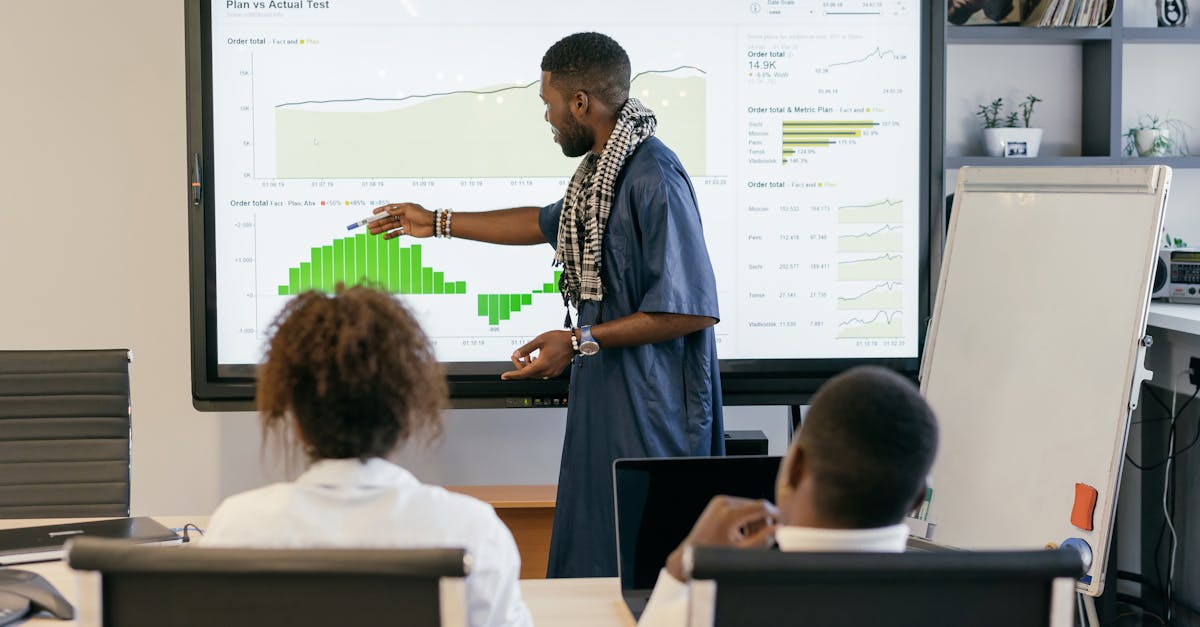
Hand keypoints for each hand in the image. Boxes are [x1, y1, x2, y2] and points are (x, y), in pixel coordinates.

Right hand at [368, 202, 434, 238]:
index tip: (372, 213)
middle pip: (387, 219)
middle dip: (378, 222)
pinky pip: (397, 233)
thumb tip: (386, 210)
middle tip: (369, 226)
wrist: (433, 224)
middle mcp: (402, 215)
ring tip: (372, 232)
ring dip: (381, 229)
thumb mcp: (408, 209)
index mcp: (402, 208)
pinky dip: (390, 235)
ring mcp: (404, 223)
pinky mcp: (407, 231)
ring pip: (390, 226)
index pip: (389, 209)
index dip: (380, 211)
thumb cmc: (421, 214)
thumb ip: (396, 210)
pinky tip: (384, 237)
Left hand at [500, 330, 574, 379]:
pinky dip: (536, 366)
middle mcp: (546, 371)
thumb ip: (526, 349)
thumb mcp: (539, 341)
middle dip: (521, 365)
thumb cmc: (559, 340)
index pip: (522, 373)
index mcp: (541, 365)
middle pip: (528, 373)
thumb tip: (516, 354)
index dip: (512, 375)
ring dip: (529, 365)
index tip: (504, 376)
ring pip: (534, 373)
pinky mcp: (555, 371)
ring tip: (529, 354)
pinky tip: (537, 357)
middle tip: (517, 355)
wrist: (575, 342)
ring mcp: (551, 372)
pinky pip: (541, 372)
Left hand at [664, 495, 778, 581]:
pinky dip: (745, 519)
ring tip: (749, 540)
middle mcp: (724, 502)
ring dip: (755, 522)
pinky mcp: (718, 503)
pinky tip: (741, 535)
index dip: (776, 516)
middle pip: (757, 506)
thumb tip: (779, 529)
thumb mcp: (741, 552)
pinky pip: (740, 507)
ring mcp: (720, 501)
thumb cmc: (714, 557)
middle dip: (763, 522)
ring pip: (750, 506)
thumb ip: (762, 541)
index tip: (783, 527)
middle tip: (763, 540)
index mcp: (729, 513)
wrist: (691, 555)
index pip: (762, 507)